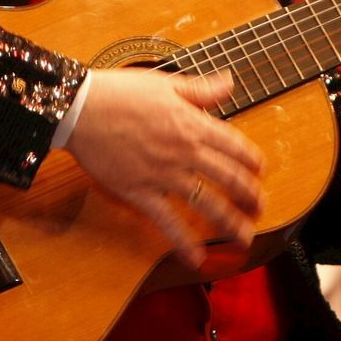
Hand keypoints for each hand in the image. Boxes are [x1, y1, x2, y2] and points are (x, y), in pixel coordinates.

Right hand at [66, 68, 264, 268]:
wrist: (81, 109)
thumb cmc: (119, 92)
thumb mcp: (165, 83)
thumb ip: (201, 89)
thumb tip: (229, 83)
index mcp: (191, 123)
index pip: (234, 145)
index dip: (252, 161)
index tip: (260, 171)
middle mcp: (183, 152)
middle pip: (228, 177)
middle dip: (249, 195)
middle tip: (260, 207)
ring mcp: (163, 175)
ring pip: (207, 203)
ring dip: (230, 223)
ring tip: (244, 237)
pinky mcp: (140, 193)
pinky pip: (167, 221)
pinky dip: (183, 241)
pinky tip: (196, 257)